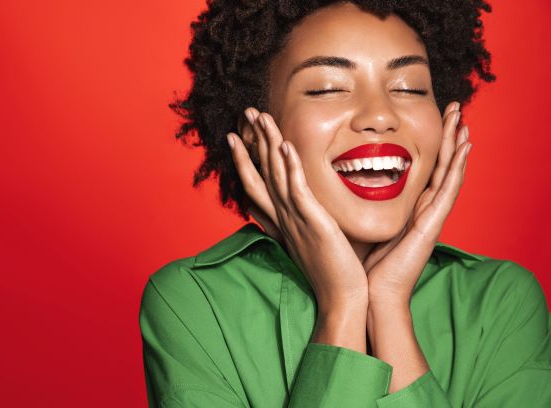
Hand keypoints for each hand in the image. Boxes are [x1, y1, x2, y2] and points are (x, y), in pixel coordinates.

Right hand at [227, 108, 367, 311]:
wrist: (341, 300)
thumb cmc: (333, 272)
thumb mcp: (313, 242)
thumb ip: (305, 221)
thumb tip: (305, 208)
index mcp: (283, 221)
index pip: (259, 184)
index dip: (247, 158)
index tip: (238, 136)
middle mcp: (284, 218)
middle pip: (261, 173)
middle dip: (252, 142)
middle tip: (246, 114)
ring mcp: (296, 220)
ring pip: (275, 175)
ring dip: (267, 144)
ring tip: (261, 118)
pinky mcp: (313, 224)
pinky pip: (297, 191)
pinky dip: (290, 167)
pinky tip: (285, 145)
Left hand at [365, 101, 472, 304]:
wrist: (371, 294)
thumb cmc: (366, 265)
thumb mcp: (367, 226)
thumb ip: (365, 208)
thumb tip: (350, 187)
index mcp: (410, 209)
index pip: (424, 169)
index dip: (431, 145)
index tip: (434, 120)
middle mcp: (424, 210)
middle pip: (440, 166)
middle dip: (447, 137)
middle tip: (454, 109)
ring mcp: (431, 217)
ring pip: (448, 173)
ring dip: (456, 145)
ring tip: (462, 118)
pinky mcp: (431, 225)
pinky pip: (448, 190)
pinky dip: (457, 167)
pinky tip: (464, 147)